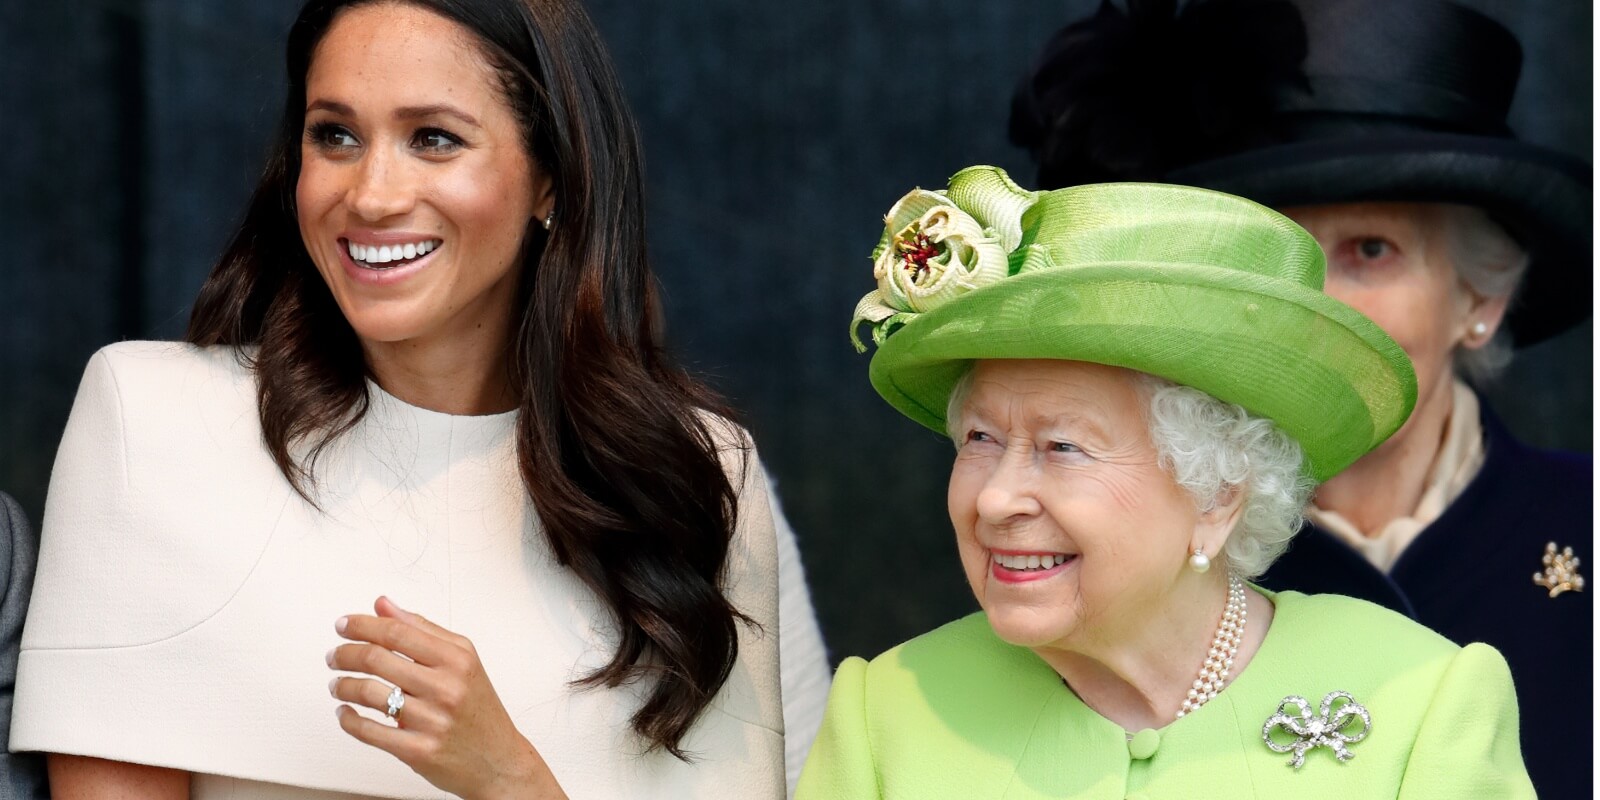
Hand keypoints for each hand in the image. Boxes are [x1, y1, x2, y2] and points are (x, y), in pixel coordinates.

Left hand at [327, 596, 567, 799]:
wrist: (499, 759)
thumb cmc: (478, 708)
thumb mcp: (462, 660)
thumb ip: (422, 629)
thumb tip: (383, 605)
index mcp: (456, 659)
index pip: (398, 632)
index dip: (362, 625)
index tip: (344, 624)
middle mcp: (445, 687)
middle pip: (377, 658)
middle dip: (345, 654)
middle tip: (334, 655)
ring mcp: (431, 720)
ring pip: (368, 692)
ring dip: (342, 685)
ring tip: (337, 684)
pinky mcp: (418, 750)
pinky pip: (369, 731)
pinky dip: (348, 719)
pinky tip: (345, 712)